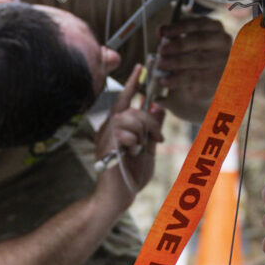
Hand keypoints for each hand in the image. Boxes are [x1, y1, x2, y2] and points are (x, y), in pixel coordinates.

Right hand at [90, 69, 160, 198]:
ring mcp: (105, 136)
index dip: (133, 82)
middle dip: (149, 121)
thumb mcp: (148, 149)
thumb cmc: (130, 176)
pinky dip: (134, 142)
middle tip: (157, 139)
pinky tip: (131, 153)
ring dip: (142, 132)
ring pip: (128, 118)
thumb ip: (153, 129)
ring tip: (142, 148)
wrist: (117, 197)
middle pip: (130, 108)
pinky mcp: (106, 146)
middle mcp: (108, 128)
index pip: (125, 99)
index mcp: (117, 127)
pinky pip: (124, 132)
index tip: (141, 66)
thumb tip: (159, 107)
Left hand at [153, 16, 231, 118]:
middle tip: (160, 50)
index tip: (162, 32)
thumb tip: (160, 31)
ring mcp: (223, 60)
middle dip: (177, 45)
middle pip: (199, 40)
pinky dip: (177, 79)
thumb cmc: (194, 57)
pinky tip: (165, 80)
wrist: (206, 82)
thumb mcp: (186, 43)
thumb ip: (174, 35)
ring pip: (197, 59)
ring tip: (160, 64)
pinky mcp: (218, 79)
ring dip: (175, 62)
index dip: (178, 27)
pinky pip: (195, 78)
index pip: (198, 23)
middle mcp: (223, 42)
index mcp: (215, 28)